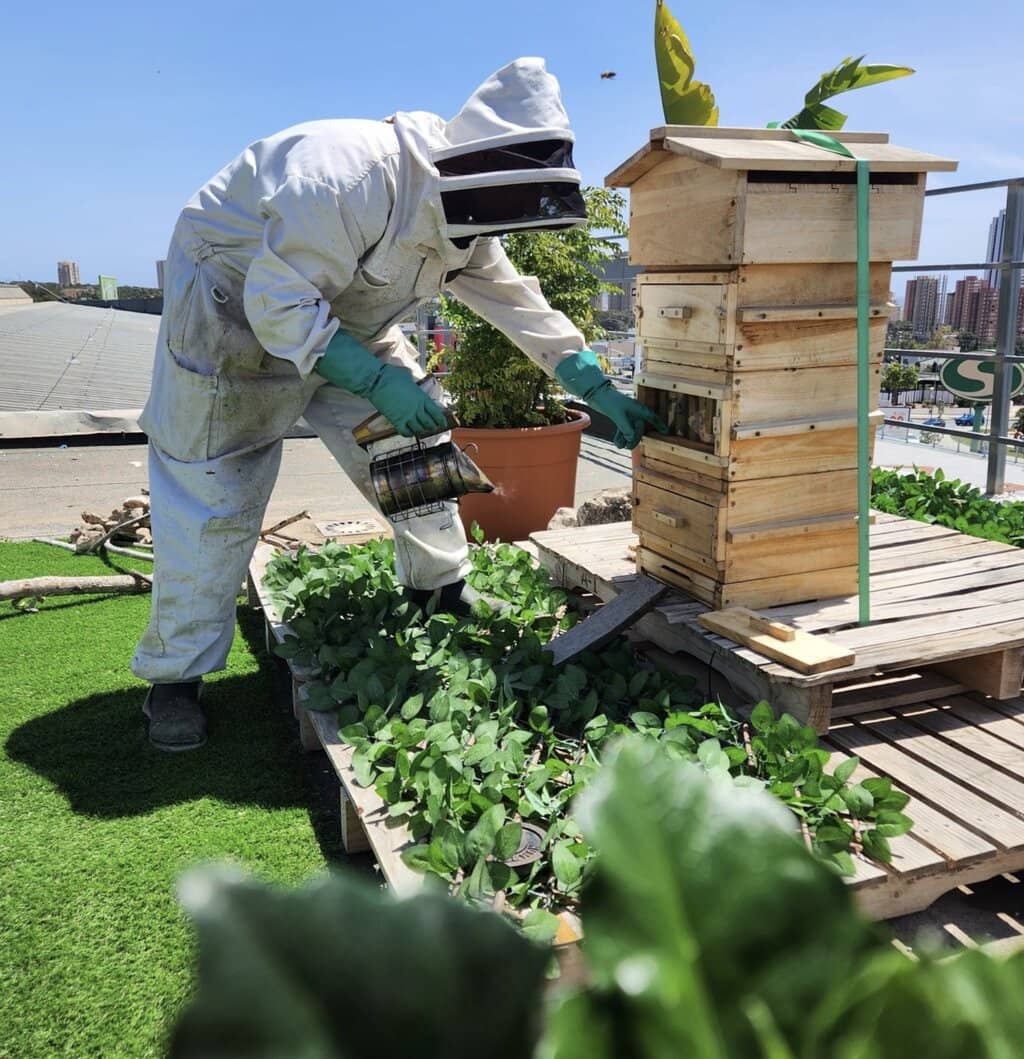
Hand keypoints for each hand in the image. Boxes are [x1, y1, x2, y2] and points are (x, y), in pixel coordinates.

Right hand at [316, 329, 446, 436]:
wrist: (376, 381)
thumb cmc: (391, 375)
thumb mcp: (407, 375)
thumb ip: (412, 382)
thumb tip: (411, 381)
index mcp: (421, 397)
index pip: (436, 412)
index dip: (440, 420)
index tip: (442, 423)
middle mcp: (416, 408)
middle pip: (429, 423)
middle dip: (432, 427)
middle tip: (432, 428)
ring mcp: (406, 416)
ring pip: (419, 429)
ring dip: (421, 431)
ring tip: (421, 430)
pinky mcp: (396, 421)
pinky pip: (406, 432)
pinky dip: (409, 433)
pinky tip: (409, 431)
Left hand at [554, 349, 666, 449]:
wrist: (597, 395)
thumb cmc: (610, 401)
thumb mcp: (618, 416)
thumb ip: (626, 428)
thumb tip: (632, 439)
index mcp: (639, 409)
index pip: (653, 418)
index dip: (660, 425)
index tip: (666, 432)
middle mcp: (636, 413)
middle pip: (641, 429)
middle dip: (635, 438)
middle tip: (627, 444)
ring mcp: (629, 416)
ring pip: (632, 432)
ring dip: (627, 439)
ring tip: (620, 444)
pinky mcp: (621, 419)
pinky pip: (624, 431)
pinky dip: (621, 437)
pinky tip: (617, 442)